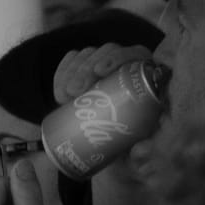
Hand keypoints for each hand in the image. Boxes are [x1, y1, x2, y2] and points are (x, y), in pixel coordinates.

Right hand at [52, 42, 160, 183]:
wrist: (110, 151)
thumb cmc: (131, 147)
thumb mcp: (143, 150)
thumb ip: (146, 152)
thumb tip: (139, 150)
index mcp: (145, 77)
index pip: (135, 54)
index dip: (118, 56)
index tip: (100, 71)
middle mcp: (124, 66)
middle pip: (107, 51)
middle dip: (87, 67)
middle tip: (75, 92)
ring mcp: (102, 68)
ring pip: (87, 56)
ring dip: (72, 72)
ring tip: (64, 96)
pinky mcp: (82, 73)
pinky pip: (70, 64)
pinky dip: (62, 73)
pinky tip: (58, 90)